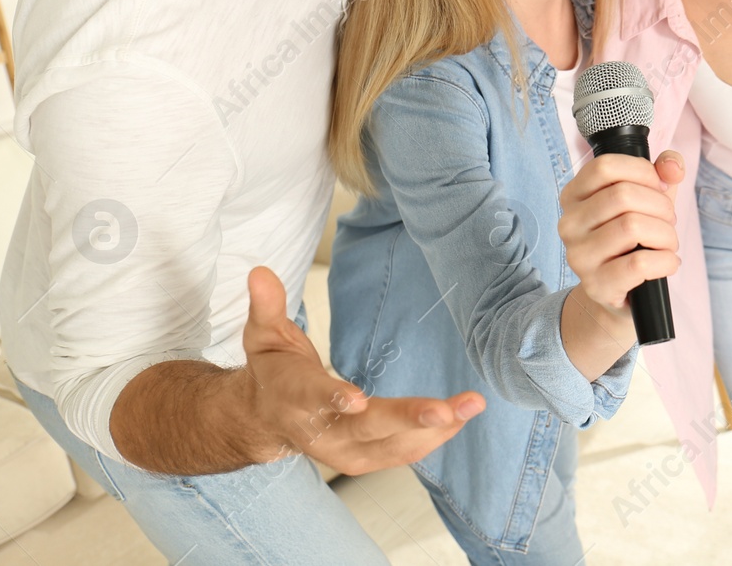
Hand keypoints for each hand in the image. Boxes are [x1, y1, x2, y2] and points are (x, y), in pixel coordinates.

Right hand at [241, 266, 484, 473]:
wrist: (267, 419)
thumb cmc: (274, 370)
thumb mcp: (263, 334)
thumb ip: (266, 307)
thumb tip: (260, 272)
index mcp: (294, 399)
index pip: (312, 400)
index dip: (334, 400)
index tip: (357, 400)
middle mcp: (321, 433)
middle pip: (366, 429)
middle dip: (406, 419)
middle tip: (445, 409)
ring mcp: (345, 452)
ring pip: (392, 447)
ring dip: (435, 430)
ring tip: (471, 406)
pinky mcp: (366, 458)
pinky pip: (403, 452)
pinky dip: (434, 437)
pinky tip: (462, 417)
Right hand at [559, 150, 684, 317]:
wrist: (619, 293)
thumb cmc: (633, 239)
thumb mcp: (647, 198)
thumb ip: (663, 171)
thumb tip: (673, 167)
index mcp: (574, 195)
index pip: (606, 167)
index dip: (643, 172)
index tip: (658, 187)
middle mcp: (569, 223)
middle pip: (624, 195)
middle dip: (661, 207)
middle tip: (668, 221)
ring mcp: (579, 255)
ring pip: (633, 227)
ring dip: (665, 235)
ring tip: (667, 243)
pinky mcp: (596, 284)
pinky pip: (639, 264)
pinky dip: (665, 261)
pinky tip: (668, 262)